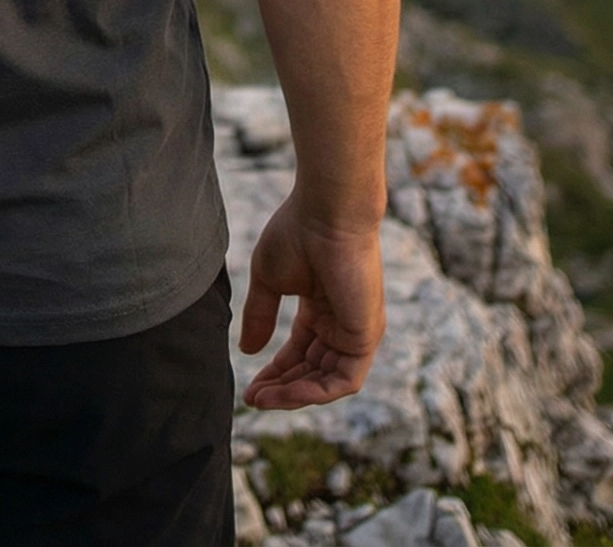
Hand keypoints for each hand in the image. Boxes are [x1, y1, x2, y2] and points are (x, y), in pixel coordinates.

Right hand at [239, 189, 383, 409]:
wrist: (327, 212)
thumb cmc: (298, 233)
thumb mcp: (269, 280)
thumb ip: (259, 316)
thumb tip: (247, 351)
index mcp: (322, 307)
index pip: (299, 350)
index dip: (274, 371)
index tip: (249, 387)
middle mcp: (341, 323)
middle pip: (311, 370)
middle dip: (281, 387)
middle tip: (252, 399)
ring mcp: (356, 331)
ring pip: (326, 381)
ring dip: (294, 395)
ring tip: (261, 399)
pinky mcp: (366, 337)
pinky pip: (343, 381)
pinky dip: (315, 392)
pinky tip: (286, 392)